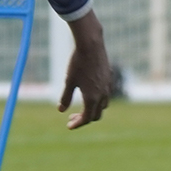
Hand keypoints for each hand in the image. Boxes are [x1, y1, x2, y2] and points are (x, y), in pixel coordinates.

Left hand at [59, 10, 110, 128]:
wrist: (91, 44)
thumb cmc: (77, 62)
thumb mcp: (69, 81)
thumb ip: (65, 97)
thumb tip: (61, 110)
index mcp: (91, 98)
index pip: (86, 118)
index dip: (77, 124)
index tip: (69, 126)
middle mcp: (102, 95)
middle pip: (95, 115)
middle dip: (84, 119)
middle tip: (71, 117)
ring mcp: (107, 87)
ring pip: (102, 106)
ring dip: (92, 110)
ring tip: (81, 106)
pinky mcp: (109, 79)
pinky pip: (105, 96)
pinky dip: (97, 100)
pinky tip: (88, 93)